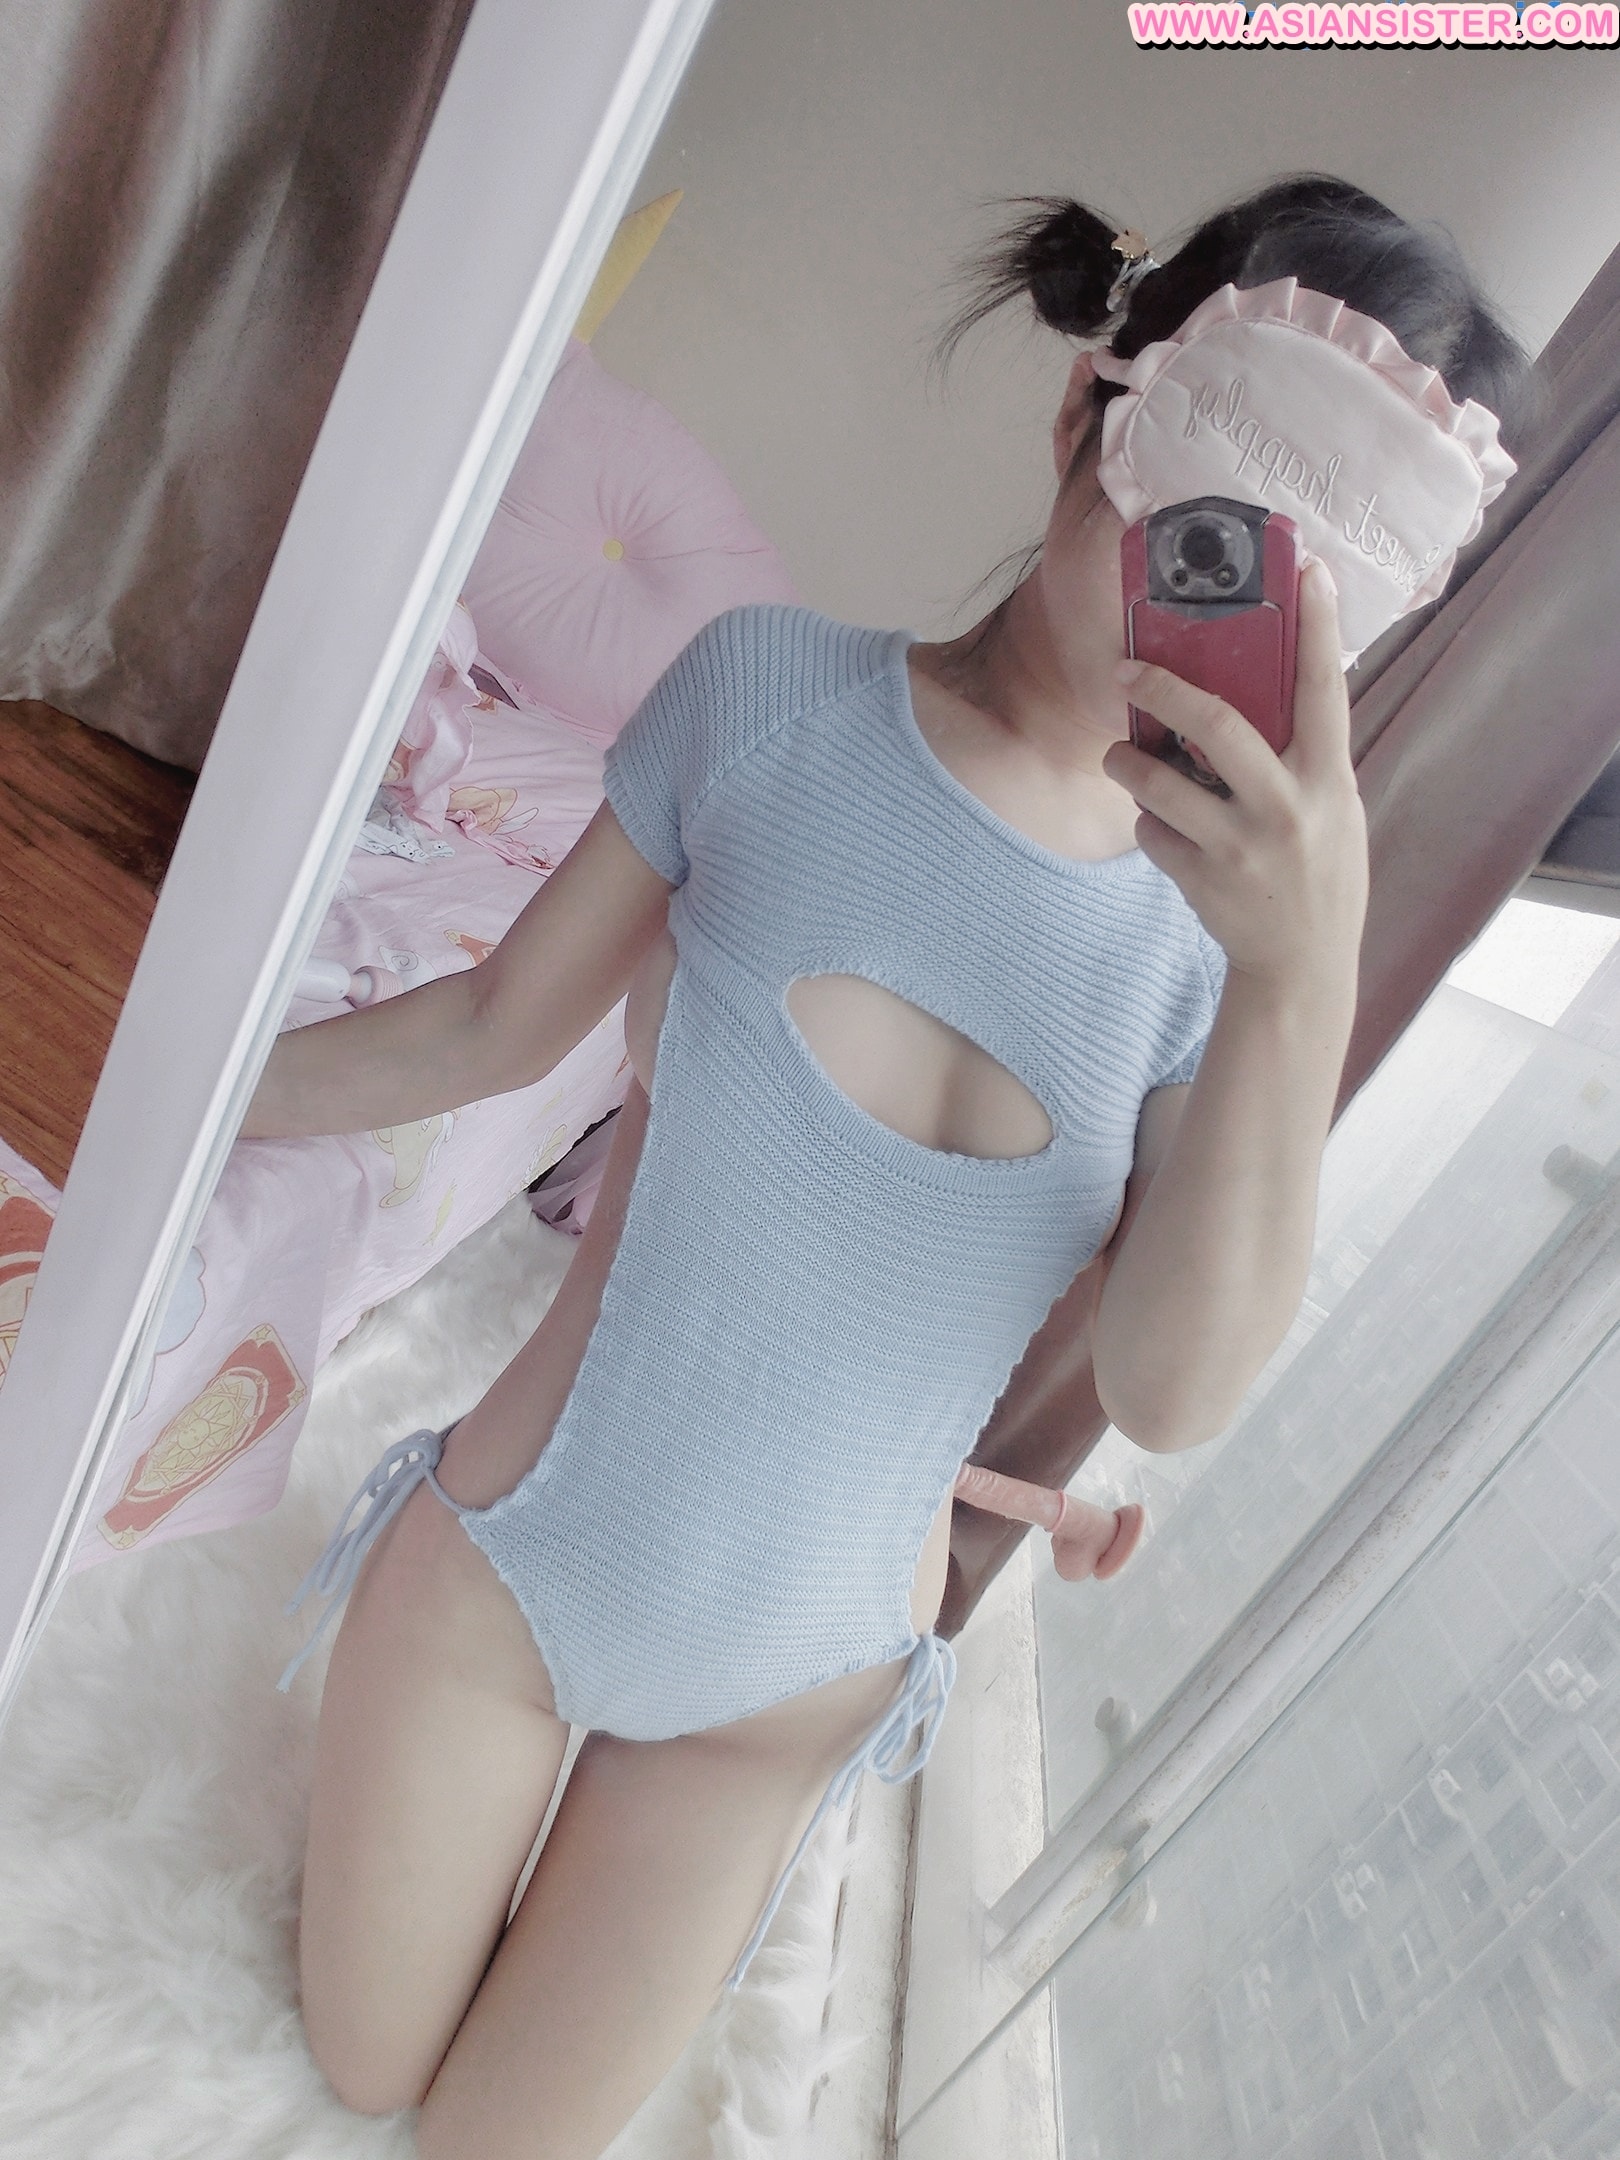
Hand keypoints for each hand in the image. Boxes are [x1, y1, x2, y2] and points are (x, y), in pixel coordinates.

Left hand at [1099, 561, 1368, 988]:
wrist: (1302, 967)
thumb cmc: (1320, 875)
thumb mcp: (1334, 811)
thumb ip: (1304, 760)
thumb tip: (1262, 691)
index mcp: (1330, 782)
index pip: (1325, 689)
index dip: (1316, 627)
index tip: (1305, 570)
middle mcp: (1287, 809)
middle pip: (1216, 725)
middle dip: (1162, 689)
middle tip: (1126, 669)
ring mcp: (1241, 847)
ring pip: (1160, 782)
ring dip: (1127, 763)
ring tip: (1122, 757)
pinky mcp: (1202, 879)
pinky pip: (1152, 831)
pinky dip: (1149, 823)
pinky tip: (1164, 830)